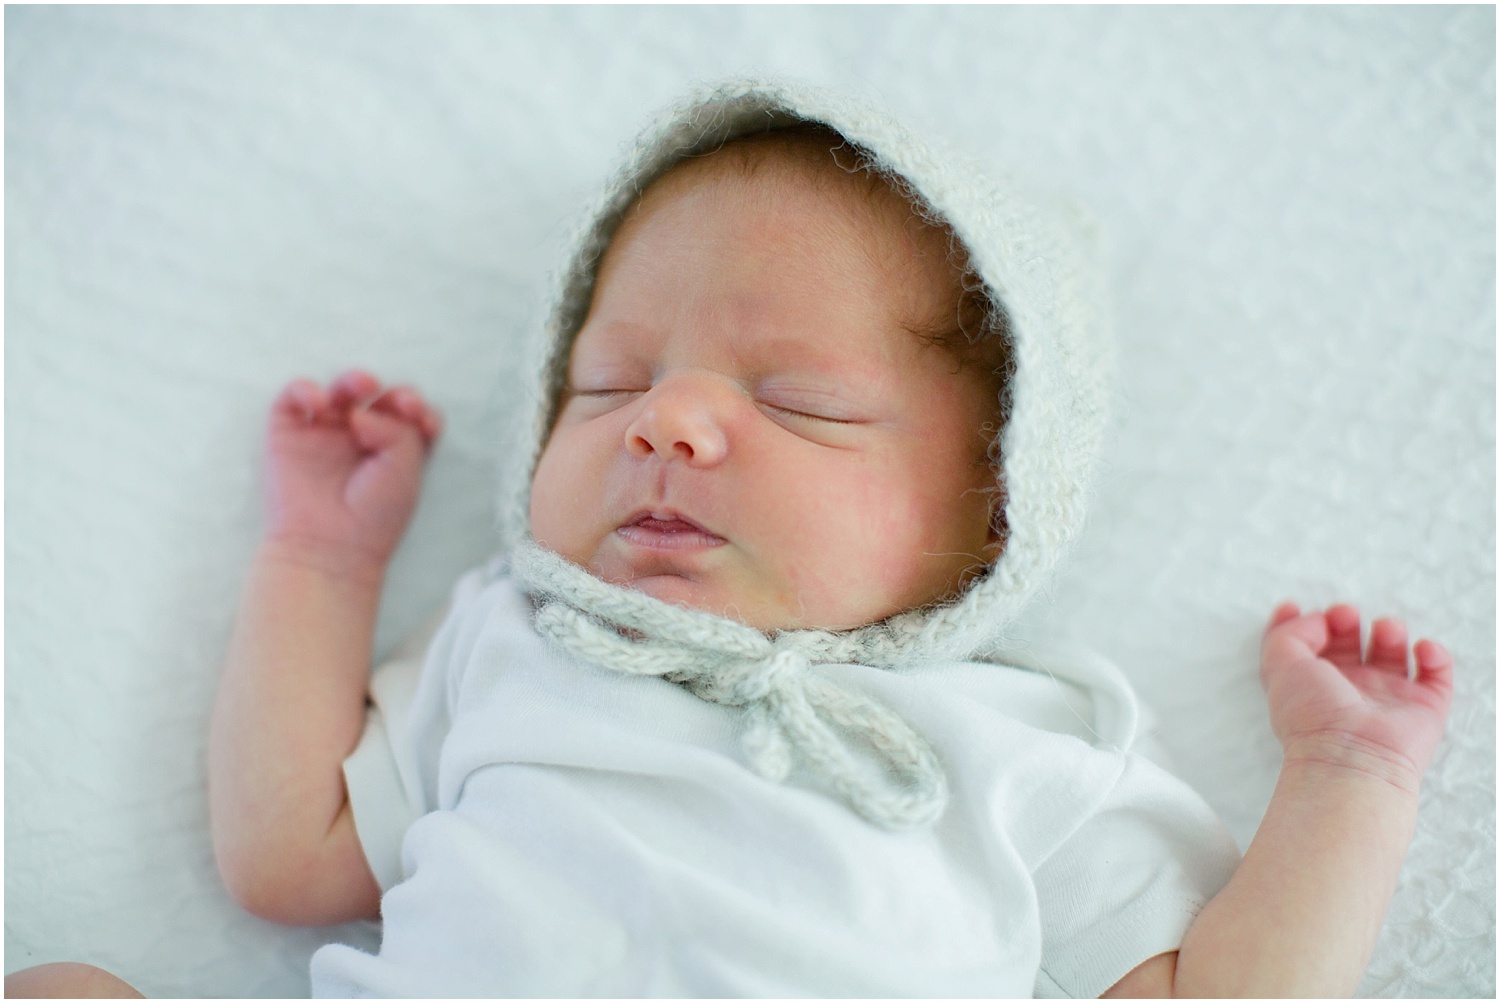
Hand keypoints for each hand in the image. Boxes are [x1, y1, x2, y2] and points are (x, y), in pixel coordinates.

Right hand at [263, 370, 441, 573]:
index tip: (423, 422)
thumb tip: (360, 412)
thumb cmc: (374, 516)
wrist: (329, 546)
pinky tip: (320, 402)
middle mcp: (360, 440)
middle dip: (396, 395)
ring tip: (364, 385)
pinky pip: (294, 397)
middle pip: (380, 398)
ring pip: (340, 391)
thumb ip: (398, 429)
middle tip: (402, 405)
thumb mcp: (406, 469)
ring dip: (355, 380)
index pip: (411, 416)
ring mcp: (324, 435)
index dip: (420, 410)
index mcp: (394, 451)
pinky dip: (305, 389)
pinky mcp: (289, 434)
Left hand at [1260, 603, 1452, 792]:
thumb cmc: (1312, 714)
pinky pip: (1435, 675)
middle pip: (1349, 644)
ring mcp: (1386, 698)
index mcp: (1312, 683)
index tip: (1297, 607)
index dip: (1304, 624)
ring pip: (1391, 654)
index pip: (1307, 647)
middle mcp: (1347, 690)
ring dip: (1390, 632)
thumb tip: (1318, 619)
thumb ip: (1288, 633)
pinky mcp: (1423, 708)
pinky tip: (1420, 649)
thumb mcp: (1280, 664)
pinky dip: (1434, 655)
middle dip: (1346, 621)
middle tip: (1346, 615)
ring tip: (1385, 631)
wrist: (1352, 757)